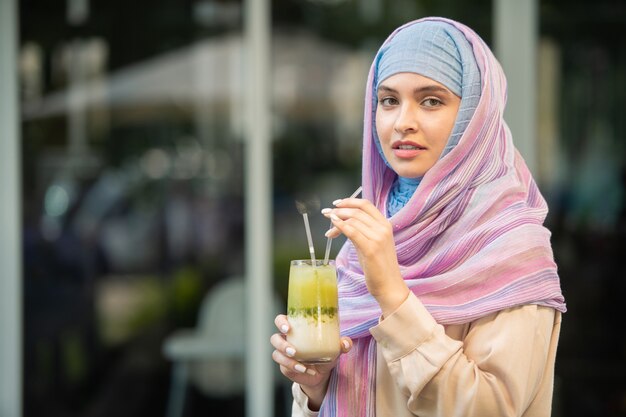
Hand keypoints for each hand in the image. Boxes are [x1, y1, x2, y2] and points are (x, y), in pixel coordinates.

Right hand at [270, 314, 351, 410]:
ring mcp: (283, 354)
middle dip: (280, 342)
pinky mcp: (284, 366)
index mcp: (296, 329)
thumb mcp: (334, 348)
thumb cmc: (325, 354)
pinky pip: (284, 366)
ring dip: (286, 358)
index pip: (281, 320)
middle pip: (274, 337)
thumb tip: (346, 343)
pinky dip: (294, 367)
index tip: (288, 327)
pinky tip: (305, 369)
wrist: (322, 374)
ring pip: (276, 353)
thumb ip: (342, 344)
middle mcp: (287, 340)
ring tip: (298, 360)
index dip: (281, 322)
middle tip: (292, 349)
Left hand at [322, 197, 409, 316]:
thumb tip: (341, 221)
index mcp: (385, 225)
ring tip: (328, 229)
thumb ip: (360, 230)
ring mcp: (378, 238)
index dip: (349, 201)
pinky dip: (340, 226)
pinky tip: (332, 228)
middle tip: (326, 213)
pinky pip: (352, 232)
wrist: (389, 286)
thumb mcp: (370, 243)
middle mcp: (383, 229)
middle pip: (357, 211)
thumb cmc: (378, 266)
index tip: (336, 204)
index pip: (366, 205)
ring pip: (353, 220)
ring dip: (336, 220)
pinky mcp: (371, 249)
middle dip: (338, 210)